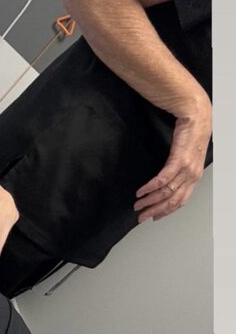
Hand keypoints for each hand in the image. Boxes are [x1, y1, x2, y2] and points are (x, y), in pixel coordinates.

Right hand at [134, 98, 211, 221]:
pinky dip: (150, 188)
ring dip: (150, 201)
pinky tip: (141, 191)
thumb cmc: (191, 132)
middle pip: (172, 201)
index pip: (180, 201)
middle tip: (141, 216)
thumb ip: (180, 168)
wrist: (196, 116)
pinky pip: (162, 179)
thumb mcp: (188, 155)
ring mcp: (186, 169)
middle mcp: (192, 176)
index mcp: (194, 176)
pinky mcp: (178, 160)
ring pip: (166, 192)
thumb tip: (168, 179)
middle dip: (155, 210)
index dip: (166, 211)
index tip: (154, 217)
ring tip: (138, 204)